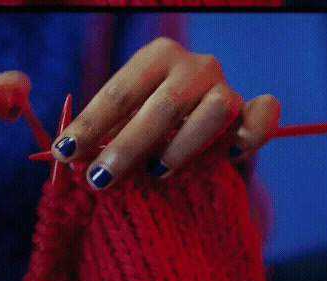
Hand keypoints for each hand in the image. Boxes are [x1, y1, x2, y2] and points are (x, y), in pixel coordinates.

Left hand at [50, 37, 280, 188]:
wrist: (201, 123)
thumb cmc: (152, 123)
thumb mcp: (124, 121)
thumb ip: (103, 136)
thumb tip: (69, 161)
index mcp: (155, 57)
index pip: (118, 91)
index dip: (90, 124)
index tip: (64, 153)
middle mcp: (194, 65)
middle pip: (162, 106)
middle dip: (126, 145)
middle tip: (99, 178)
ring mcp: (226, 86)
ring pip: (212, 112)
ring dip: (181, 146)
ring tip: (156, 171)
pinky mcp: (253, 110)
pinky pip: (262, 118)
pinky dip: (251, 135)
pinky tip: (231, 156)